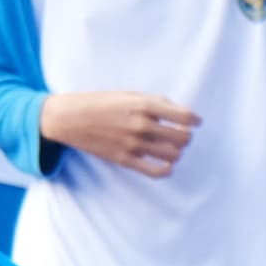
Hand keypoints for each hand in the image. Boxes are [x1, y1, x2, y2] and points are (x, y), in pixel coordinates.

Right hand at [42, 90, 199, 175]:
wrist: (69, 117)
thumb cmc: (101, 103)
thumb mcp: (128, 94)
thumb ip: (155, 102)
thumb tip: (180, 114)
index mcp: (144, 105)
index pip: (185, 117)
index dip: (195, 121)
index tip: (196, 122)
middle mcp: (141, 124)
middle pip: (183, 138)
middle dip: (186, 137)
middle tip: (180, 135)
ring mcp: (134, 143)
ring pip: (174, 155)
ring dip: (177, 152)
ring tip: (171, 148)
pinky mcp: (125, 159)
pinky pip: (157, 172)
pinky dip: (167, 170)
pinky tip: (167, 164)